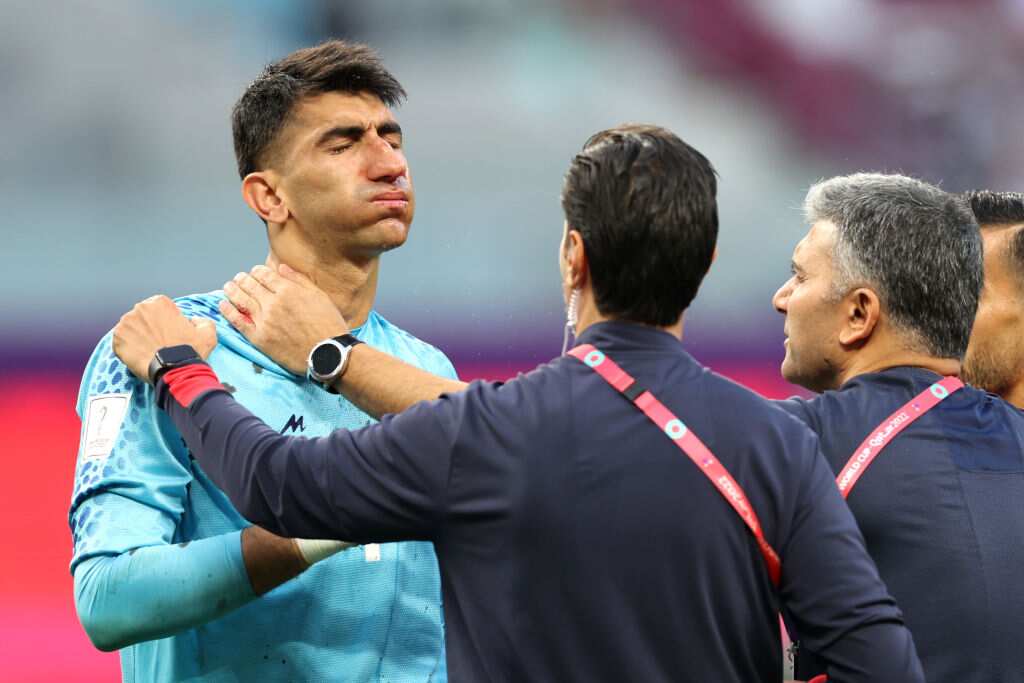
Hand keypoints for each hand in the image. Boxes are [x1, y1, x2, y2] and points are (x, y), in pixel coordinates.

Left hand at [112, 295, 217, 381]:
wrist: (174, 370)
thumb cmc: (189, 351)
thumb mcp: (207, 333)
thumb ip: (202, 321)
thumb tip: (193, 321)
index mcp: (159, 302)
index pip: (160, 308)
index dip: (167, 321)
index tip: (170, 333)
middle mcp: (139, 309)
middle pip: (144, 317)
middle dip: (150, 328)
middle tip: (160, 343)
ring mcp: (125, 324)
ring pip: (132, 329)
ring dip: (139, 337)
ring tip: (150, 351)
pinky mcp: (117, 340)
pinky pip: (122, 342)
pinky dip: (129, 348)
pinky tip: (141, 356)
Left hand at [220, 263, 349, 374]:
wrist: (328, 354)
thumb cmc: (328, 324)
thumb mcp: (319, 296)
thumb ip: (299, 280)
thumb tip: (281, 267)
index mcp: (288, 290)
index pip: (264, 274)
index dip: (256, 271)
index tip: (254, 272)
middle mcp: (273, 303)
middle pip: (250, 285)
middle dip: (242, 279)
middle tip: (238, 278)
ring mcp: (264, 321)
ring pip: (241, 300)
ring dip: (232, 291)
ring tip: (228, 287)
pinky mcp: (259, 338)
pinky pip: (238, 321)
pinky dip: (228, 311)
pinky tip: (223, 305)